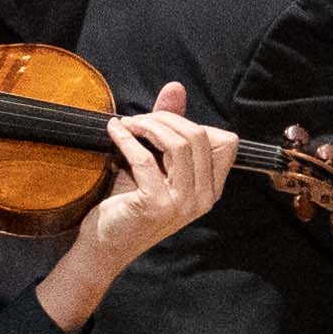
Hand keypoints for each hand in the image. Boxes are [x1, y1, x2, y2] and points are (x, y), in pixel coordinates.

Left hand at [71, 86, 239, 279]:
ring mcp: (182, 203)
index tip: (163, 123)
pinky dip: (127, 138)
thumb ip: (167, 128)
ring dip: (149, 126)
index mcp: (210, 189)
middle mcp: (203, 198)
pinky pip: (146, 159)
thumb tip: (175, 88)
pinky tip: (115, 131)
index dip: (194, 124)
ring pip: (179, 144)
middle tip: (139, 120)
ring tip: (129, 124)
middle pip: (199, 136)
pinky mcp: (157, 205)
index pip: (226, 142)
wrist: (105, 245)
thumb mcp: (155, 163)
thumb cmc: (130, 203)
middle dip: (166, 118)